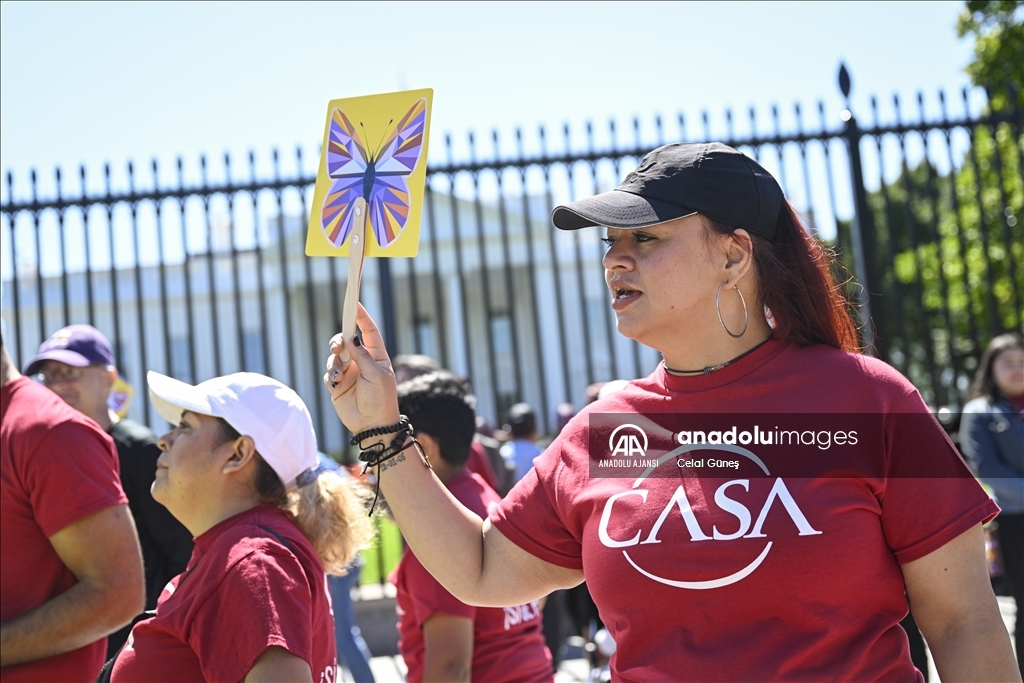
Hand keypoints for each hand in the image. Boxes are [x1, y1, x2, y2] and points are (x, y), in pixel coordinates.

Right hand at [324, 303, 400, 434]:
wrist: (373, 425)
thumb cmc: (381, 399)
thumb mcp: (376, 375)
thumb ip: (363, 356)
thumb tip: (353, 337)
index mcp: (376, 356)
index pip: (369, 331)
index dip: (361, 317)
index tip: (354, 303)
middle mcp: (361, 361)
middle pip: (346, 340)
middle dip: (338, 341)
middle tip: (337, 347)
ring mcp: (349, 372)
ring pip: (334, 356)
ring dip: (334, 363)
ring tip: (339, 376)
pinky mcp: (338, 384)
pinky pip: (329, 373)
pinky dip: (331, 376)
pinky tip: (337, 385)